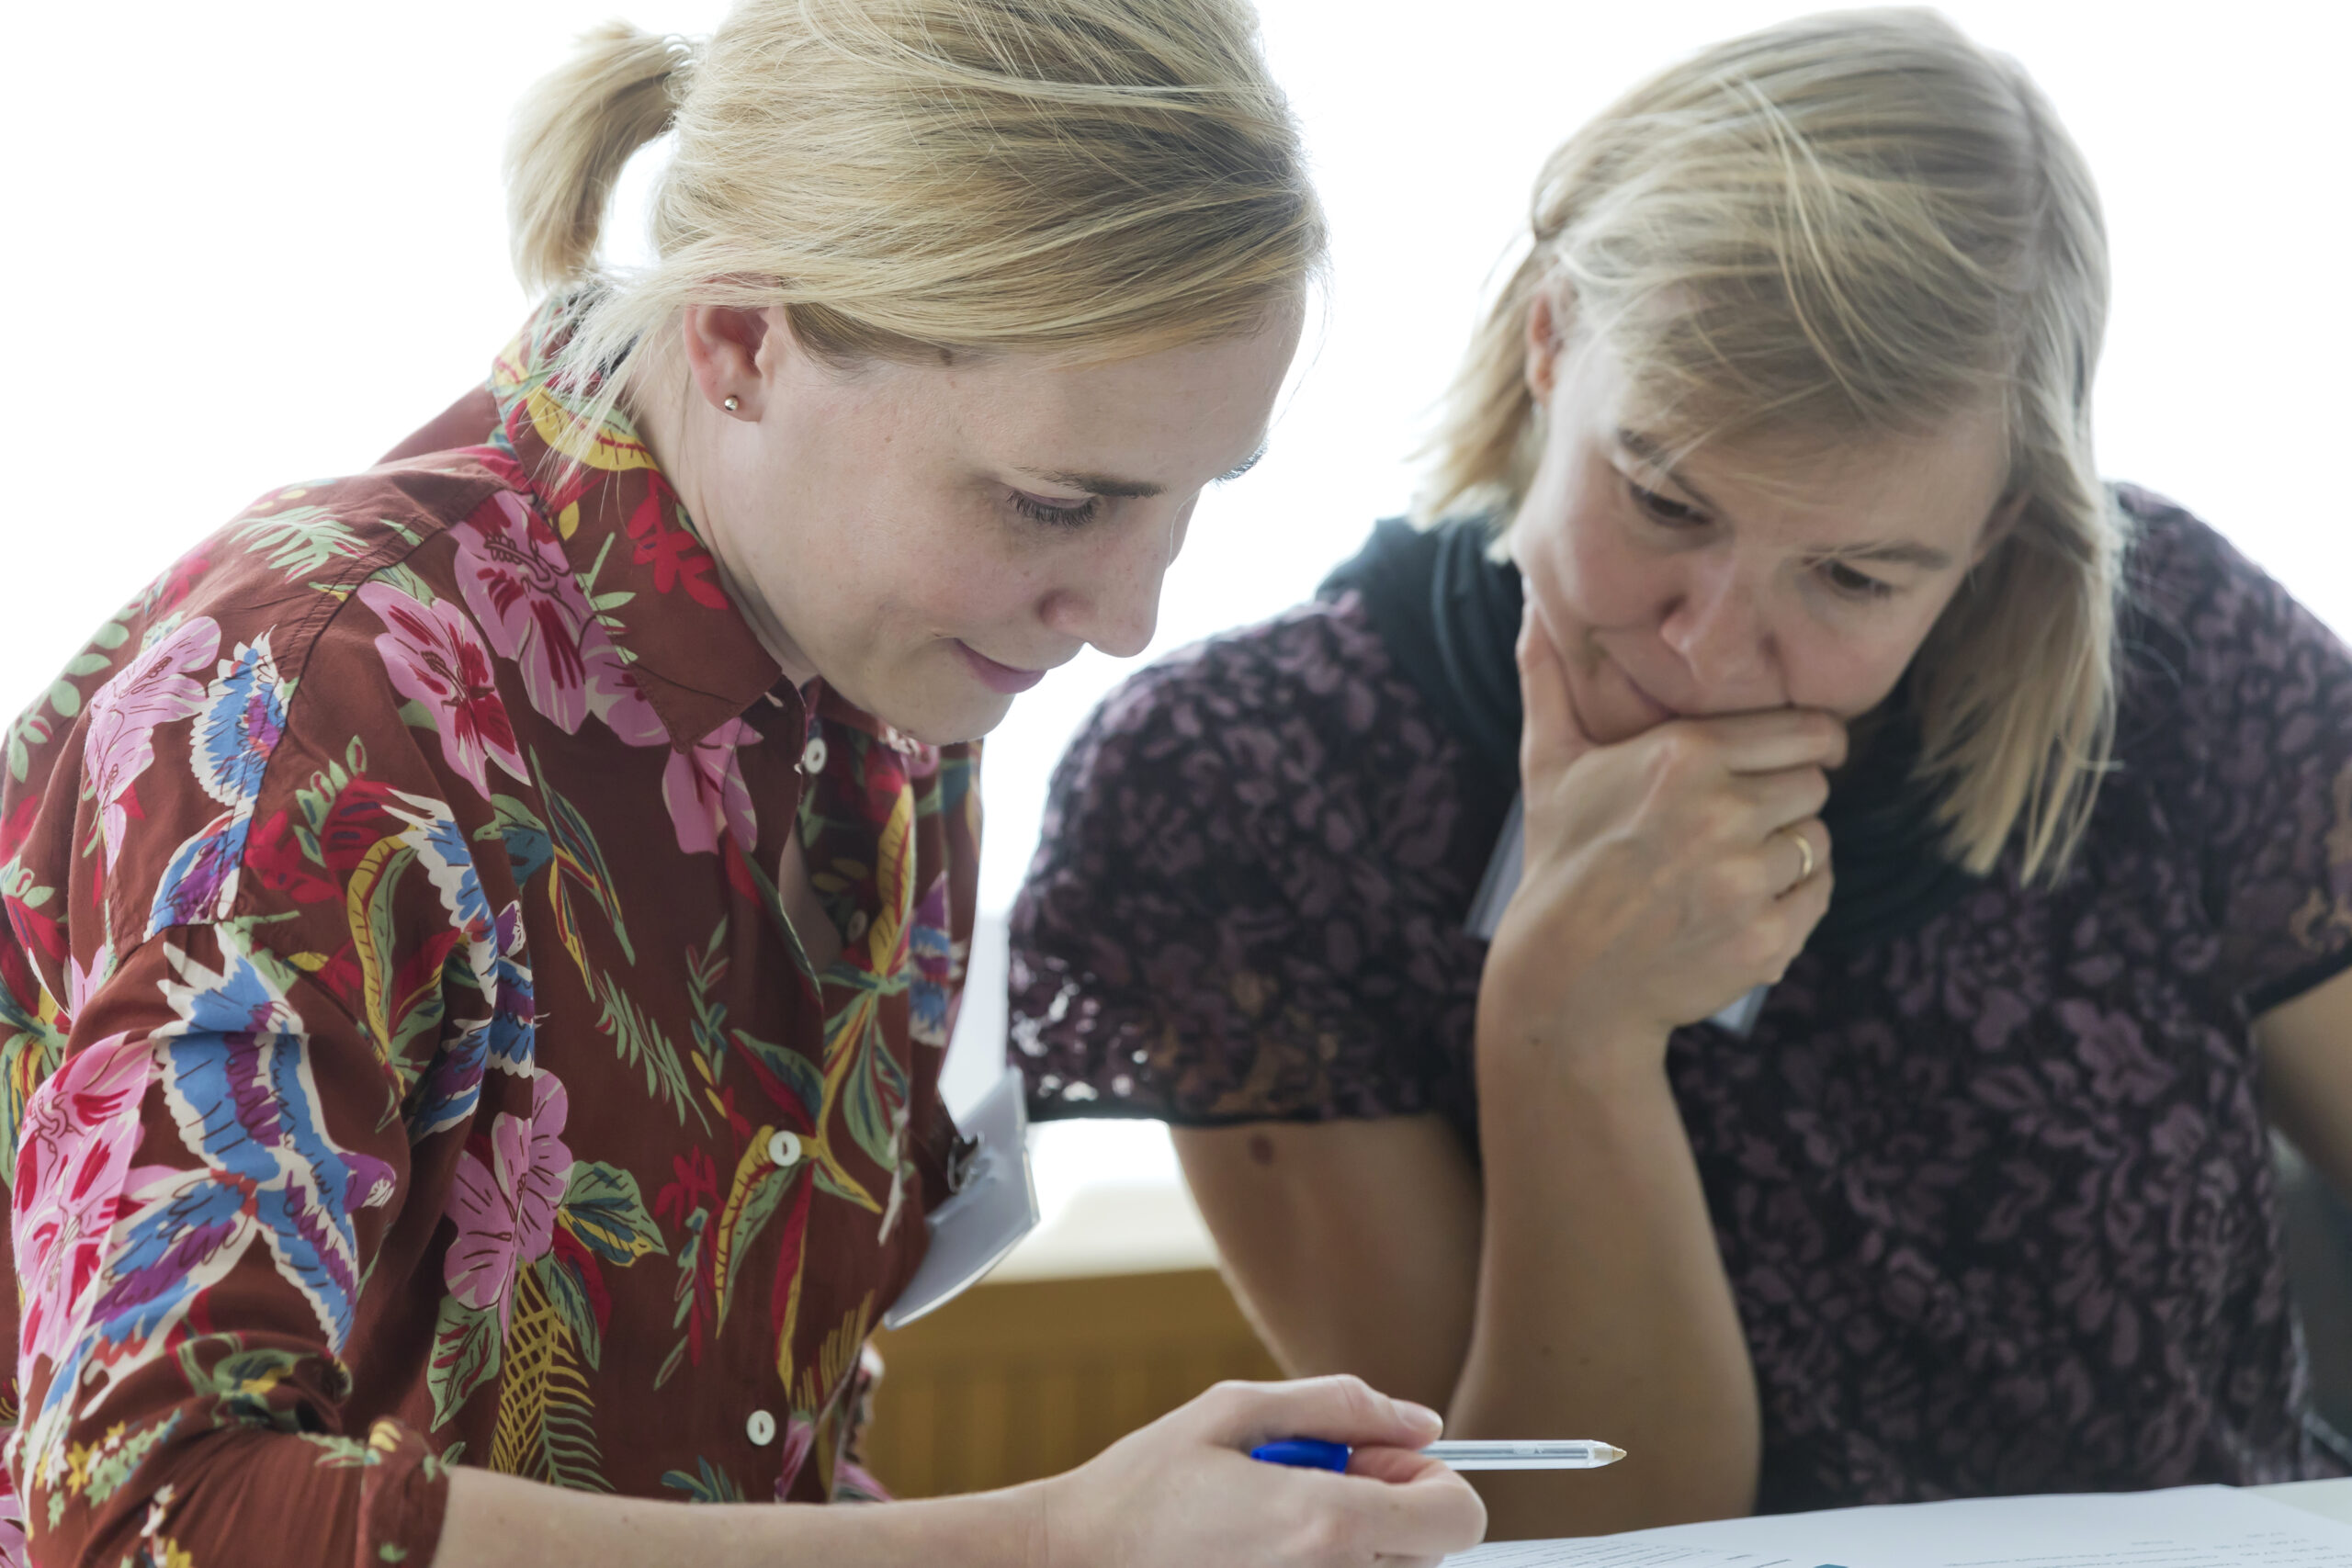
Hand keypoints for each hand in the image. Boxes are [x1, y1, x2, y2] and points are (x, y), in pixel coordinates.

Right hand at [1034, 1375, 1486, 1567]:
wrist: (1074, 1561)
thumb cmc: (1145, 1484)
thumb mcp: (1234, 1410)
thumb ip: (1340, 1405)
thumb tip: (1423, 1423)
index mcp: (1327, 1520)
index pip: (1458, 1515)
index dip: (1434, 1480)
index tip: (1376, 1461)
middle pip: (1433, 1552)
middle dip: (1395, 1509)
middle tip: (1319, 1483)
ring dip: (1363, 1544)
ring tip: (1283, 1522)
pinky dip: (1326, 1567)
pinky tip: (1267, 1553)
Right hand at [1482, 606, 1843, 1072]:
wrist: (1565, 981)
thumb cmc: (1560, 861)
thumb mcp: (1550, 764)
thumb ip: (1548, 676)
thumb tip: (1530, 600)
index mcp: (1684, 758)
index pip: (1806, 731)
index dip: (1811, 742)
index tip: (1801, 753)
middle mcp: (1723, 814)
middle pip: (1815, 783)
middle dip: (1787, 797)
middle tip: (1742, 819)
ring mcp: (1747, 881)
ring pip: (1818, 839)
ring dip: (1790, 849)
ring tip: (1734, 864)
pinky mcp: (1767, 939)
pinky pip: (1818, 894)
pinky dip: (1794, 899)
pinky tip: (1741, 904)